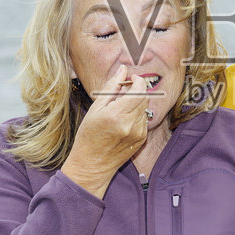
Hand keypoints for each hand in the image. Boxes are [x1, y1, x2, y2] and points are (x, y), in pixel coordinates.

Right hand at [62, 69, 150, 196]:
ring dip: (137, 103)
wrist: (92, 164)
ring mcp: (139, 133)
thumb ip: (111, 87)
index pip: (140, 90)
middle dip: (137, 90)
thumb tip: (122, 70)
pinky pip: (144, 119)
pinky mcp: (142, 139)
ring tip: (120, 109)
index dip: (137, 81)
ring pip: (145, 108)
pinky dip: (137, 115)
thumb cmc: (89, 135)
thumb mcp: (95, 108)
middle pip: (145, 97)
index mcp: (118, 114)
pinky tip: (123, 121)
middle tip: (124, 91)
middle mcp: (131, 124)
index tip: (130, 79)